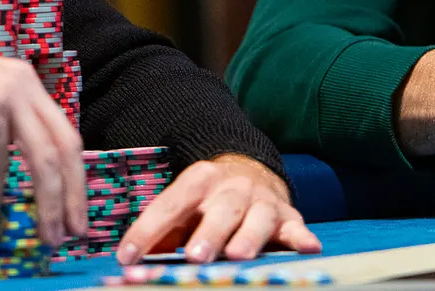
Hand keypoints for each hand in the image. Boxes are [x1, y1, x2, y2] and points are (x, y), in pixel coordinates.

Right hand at [0, 30, 86, 245]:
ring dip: (48, 202)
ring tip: (47, 236)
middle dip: (73, 194)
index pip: (63, 136)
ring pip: (43, 156)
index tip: (74, 214)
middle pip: (65, 147)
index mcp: (24, 88)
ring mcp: (7, 94)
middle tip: (74, 234)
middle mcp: (23, 85)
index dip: (74, 178)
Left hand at [114, 154, 319, 263]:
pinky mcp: (288, 216)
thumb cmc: (208, 203)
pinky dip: (301, 238)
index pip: (170, 204)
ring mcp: (262, 200)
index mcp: (198, 180)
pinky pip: (296, 228)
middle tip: (195, 256)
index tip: (128, 257)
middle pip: (220, 209)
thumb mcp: (183, 210)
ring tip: (238, 256)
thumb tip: (132, 262)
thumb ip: (162, 233)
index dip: (147, 230)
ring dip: (248, 237)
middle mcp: (232, 187)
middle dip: (209, 233)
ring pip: (257, 218)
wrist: (251, 172)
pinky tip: (307, 248)